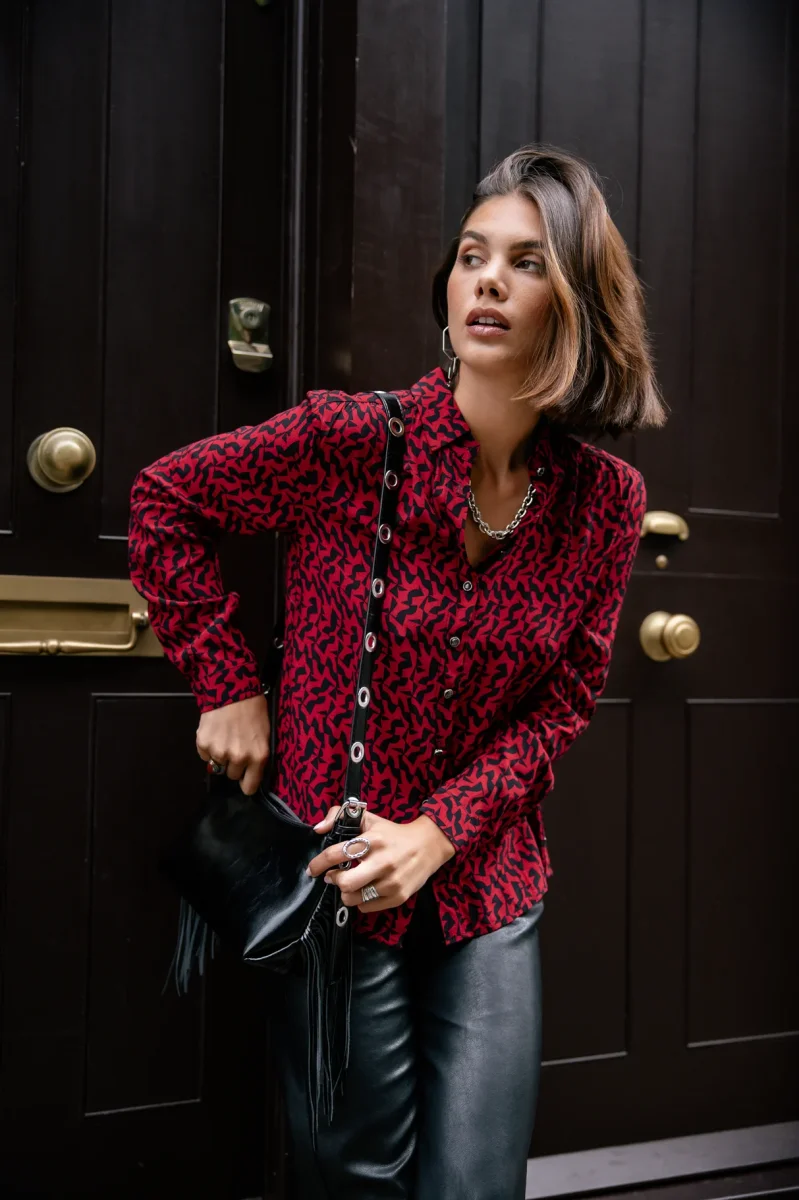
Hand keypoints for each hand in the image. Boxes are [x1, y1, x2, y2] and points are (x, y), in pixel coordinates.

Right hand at [196, 693, 270, 795]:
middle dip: (234, 764)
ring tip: (225, 736)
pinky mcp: (203, 744)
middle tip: (235, 746)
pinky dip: (208, 747)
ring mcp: (219, 752)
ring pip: (217, 765)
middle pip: (232, 776)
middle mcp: (239, 758)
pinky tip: (215, 732)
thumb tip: (249, 773)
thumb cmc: (253, 709)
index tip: (245, 778)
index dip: (247, 782)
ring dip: (220, 755)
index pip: (249, 788)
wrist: (232, 688)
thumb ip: (257, 756)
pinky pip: (204, 755)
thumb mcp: (264, 734)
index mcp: (258, 757)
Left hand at [307, 807, 454, 911]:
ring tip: (351, 883)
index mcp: (372, 840)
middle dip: (334, 880)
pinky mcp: (398, 897)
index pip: (336, 854)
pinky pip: (366, 907)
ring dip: (346, 892)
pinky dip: (361, 900)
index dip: (319, 863)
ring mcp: (391, 882)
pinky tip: (366, 889)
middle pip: (345, 882)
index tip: (313, 869)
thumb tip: (319, 830)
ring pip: (353, 898)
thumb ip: (339, 816)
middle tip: (334, 876)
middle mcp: (382, 862)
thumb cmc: (393, 833)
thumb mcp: (369, 819)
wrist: (428, 845)